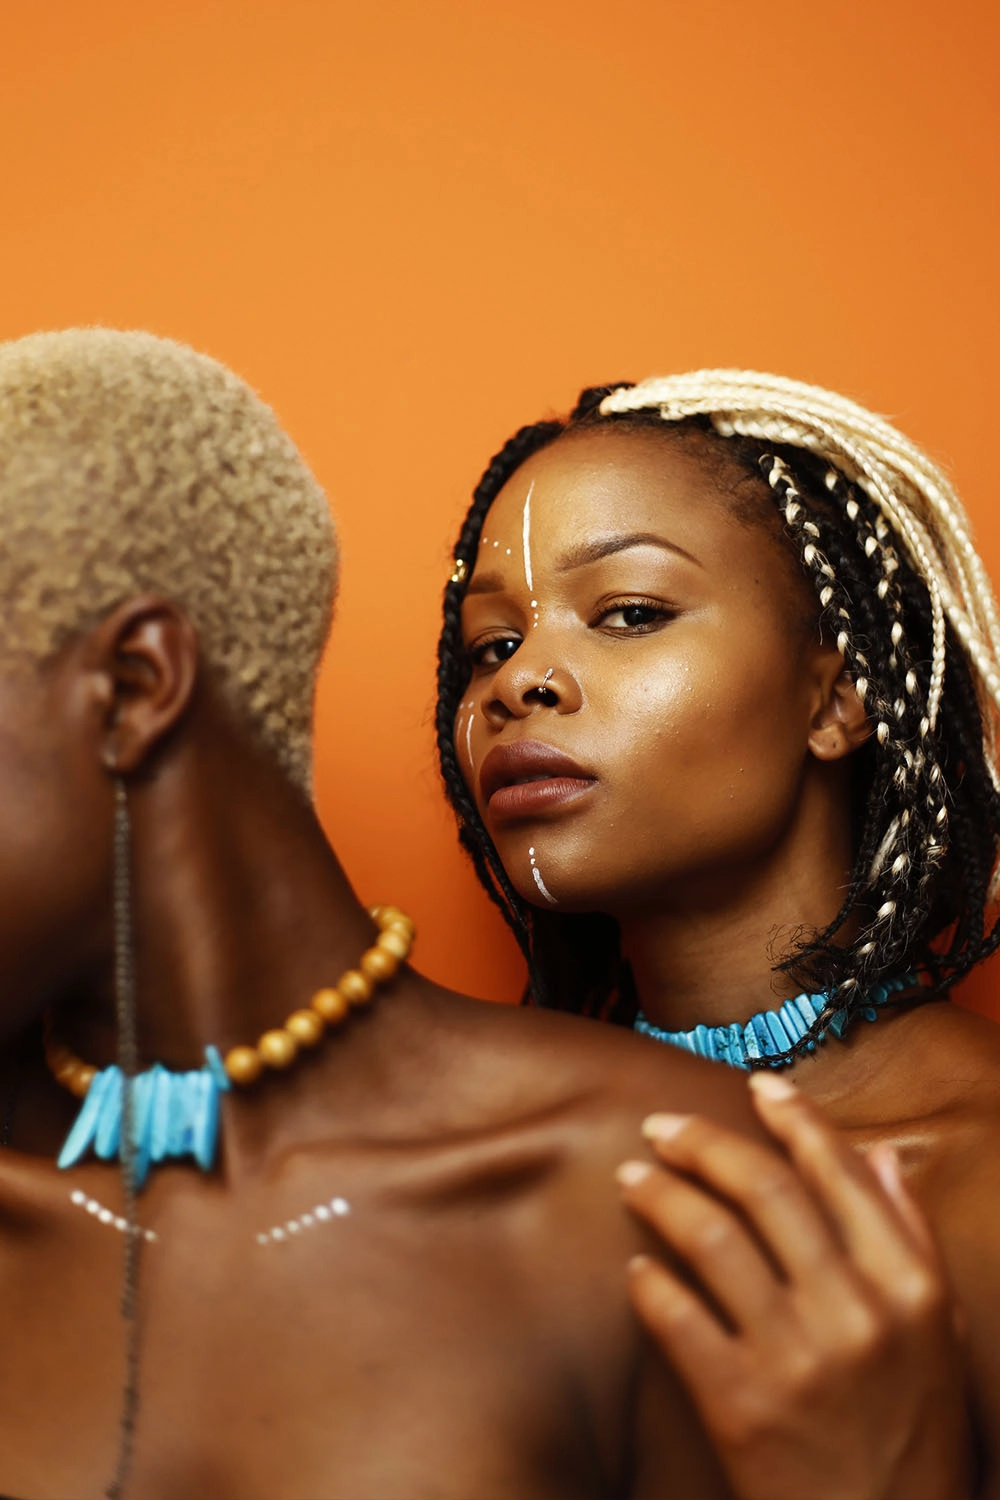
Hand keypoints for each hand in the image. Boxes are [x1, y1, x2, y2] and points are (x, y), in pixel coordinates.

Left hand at [617, 1073, 971, 1499]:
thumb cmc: (915, 1436)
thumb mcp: (940, 1336)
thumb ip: (912, 1239)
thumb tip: (879, 1156)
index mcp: (909, 1288)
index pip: (839, 1172)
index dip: (792, 1116)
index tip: (755, 1086)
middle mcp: (854, 1313)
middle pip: (762, 1188)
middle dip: (702, 1142)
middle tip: (660, 1126)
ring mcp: (795, 1360)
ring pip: (710, 1237)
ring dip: (661, 1194)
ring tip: (632, 1178)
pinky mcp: (740, 1408)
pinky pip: (677, 1319)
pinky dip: (649, 1283)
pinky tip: (637, 1268)